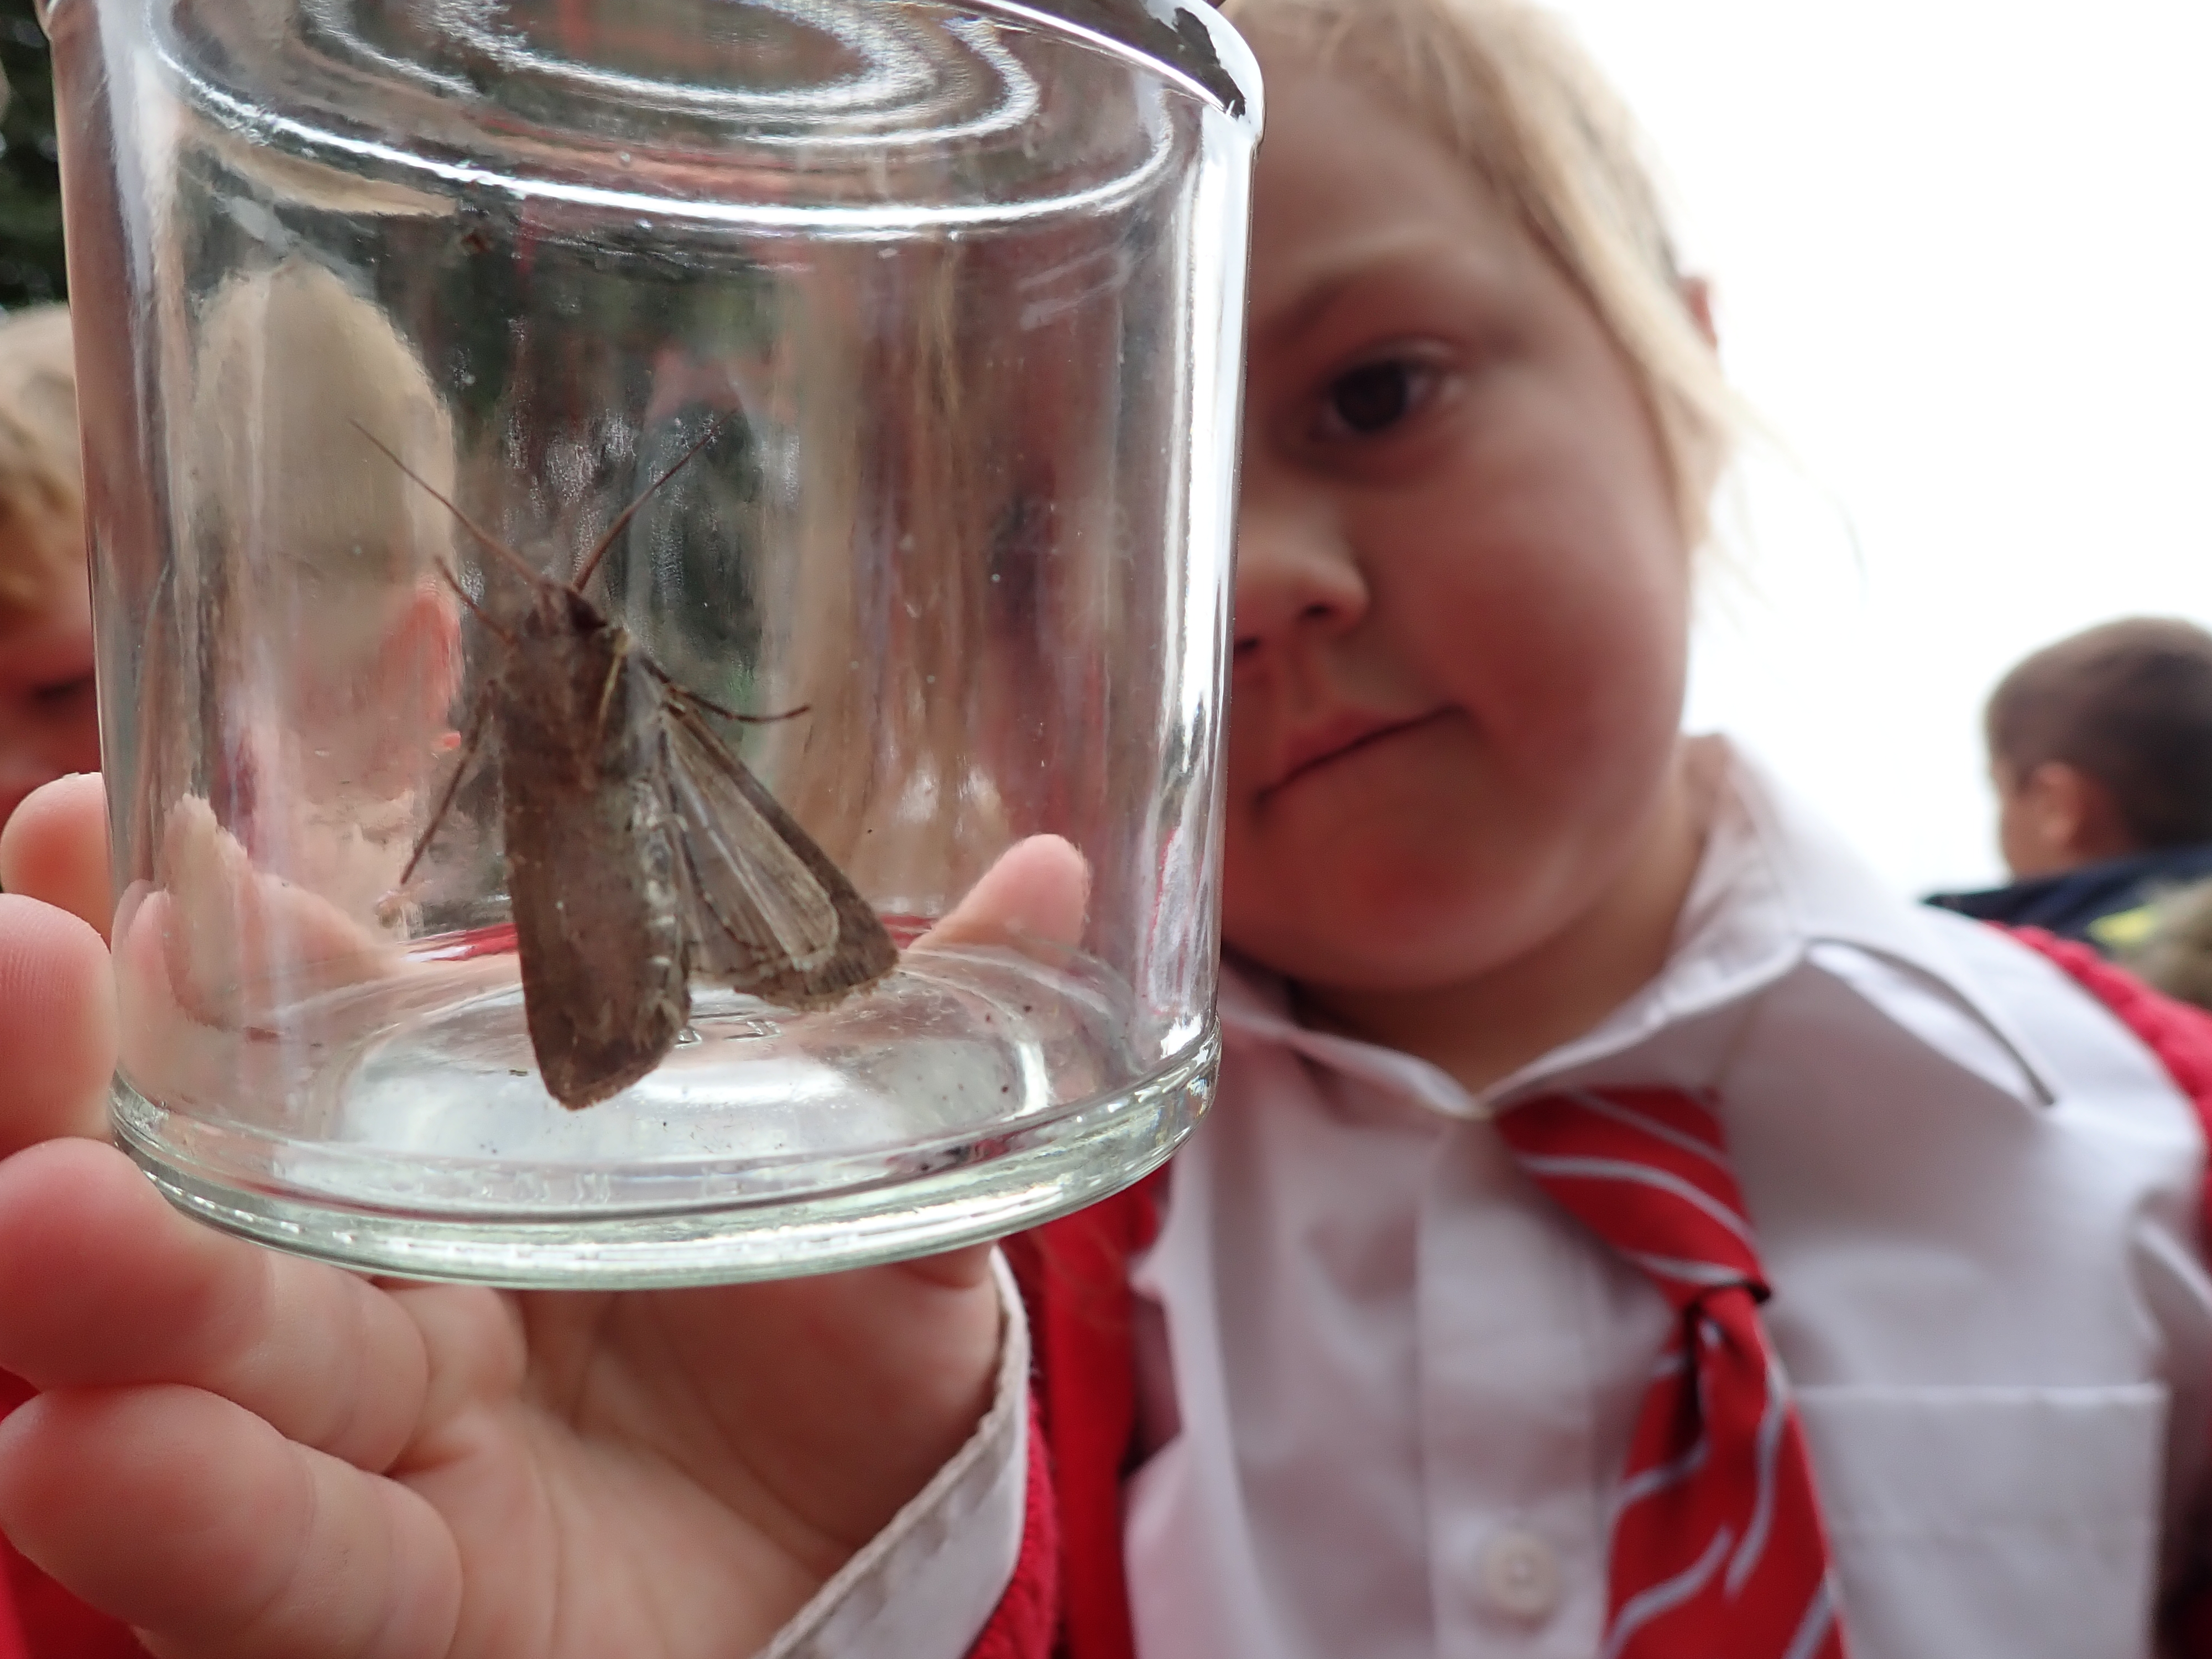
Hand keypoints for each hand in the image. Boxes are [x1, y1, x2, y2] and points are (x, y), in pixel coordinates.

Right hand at [0, 774, 1087, 1657]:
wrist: (856, 1544)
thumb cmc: (828, 1343)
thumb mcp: (879, 1191)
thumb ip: (917, 1048)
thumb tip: (1052, 869)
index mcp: (441, 1152)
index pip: (278, 1019)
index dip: (192, 927)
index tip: (99, 809)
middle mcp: (357, 1286)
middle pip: (173, 1181)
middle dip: (66, 1078)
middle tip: (23, 954)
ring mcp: (350, 1452)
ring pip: (180, 1371)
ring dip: (94, 1296)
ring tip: (40, 1219)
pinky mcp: (381, 1611)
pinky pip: (277, 1568)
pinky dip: (193, 1518)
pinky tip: (89, 1455)